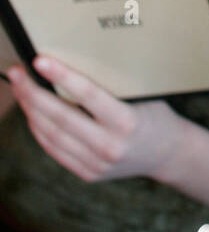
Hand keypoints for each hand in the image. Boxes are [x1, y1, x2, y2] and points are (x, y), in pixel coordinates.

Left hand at [6, 57, 182, 182]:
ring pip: (52, 135)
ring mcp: (97, 164)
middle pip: (61, 117)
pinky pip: (55, 150)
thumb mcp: (144, 94)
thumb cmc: (155, 114)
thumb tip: (76, 58)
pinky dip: (39, 130)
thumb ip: (114, 83)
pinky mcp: (88, 173)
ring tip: (20, 89)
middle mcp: (111, 146)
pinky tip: (32, 113)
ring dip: (31, 110)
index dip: (61, 76)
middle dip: (33, 93)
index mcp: (128, 122)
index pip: (88, 95)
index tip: (40, 60)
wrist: (167, 153)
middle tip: (17, 73)